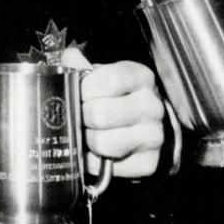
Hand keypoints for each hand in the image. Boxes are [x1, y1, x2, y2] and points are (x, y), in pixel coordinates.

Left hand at [62, 48, 163, 179]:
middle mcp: (152, 106)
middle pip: (100, 114)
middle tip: (81, 116)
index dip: (84, 89)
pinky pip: (107, 166)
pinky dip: (93, 161)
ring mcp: (153, 136)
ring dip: (87, 140)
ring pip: (102, 142)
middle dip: (81, 116)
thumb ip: (81, 66)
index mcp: (140, 77)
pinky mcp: (148, 163)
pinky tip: (96, 151)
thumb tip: (70, 58)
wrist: (141, 126)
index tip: (78, 93)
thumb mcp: (101, 75)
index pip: (108, 80)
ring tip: (88, 132)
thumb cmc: (115, 97)